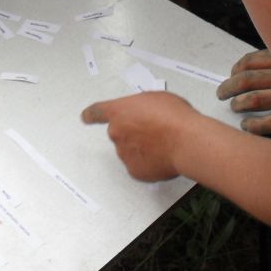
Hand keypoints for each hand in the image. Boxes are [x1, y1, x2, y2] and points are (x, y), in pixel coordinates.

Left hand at [81, 92, 197, 180]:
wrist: (185, 141)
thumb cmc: (174, 117)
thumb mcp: (156, 99)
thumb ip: (142, 107)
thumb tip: (145, 115)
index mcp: (119, 111)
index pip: (98, 112)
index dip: (91, 115)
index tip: (85, 117)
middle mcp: (116, 132)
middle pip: (120, 133)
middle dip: (133, 133)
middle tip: (154, 132)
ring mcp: (124, 153)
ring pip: (130, 150)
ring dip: (142, 148)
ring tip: (164, 144)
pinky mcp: (134, 171)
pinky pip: (139, 166)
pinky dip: (148, 164)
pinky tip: (163, 157)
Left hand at [216, 49, 270, 134]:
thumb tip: (244, 74)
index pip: (251, 61)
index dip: (236, 69)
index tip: (232, 75)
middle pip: (247, 80)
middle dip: (228, 87)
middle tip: (221, 93)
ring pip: (254, 99)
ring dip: (238, 104)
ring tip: (235, 106)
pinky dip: (253, 125)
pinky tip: (247, 125)